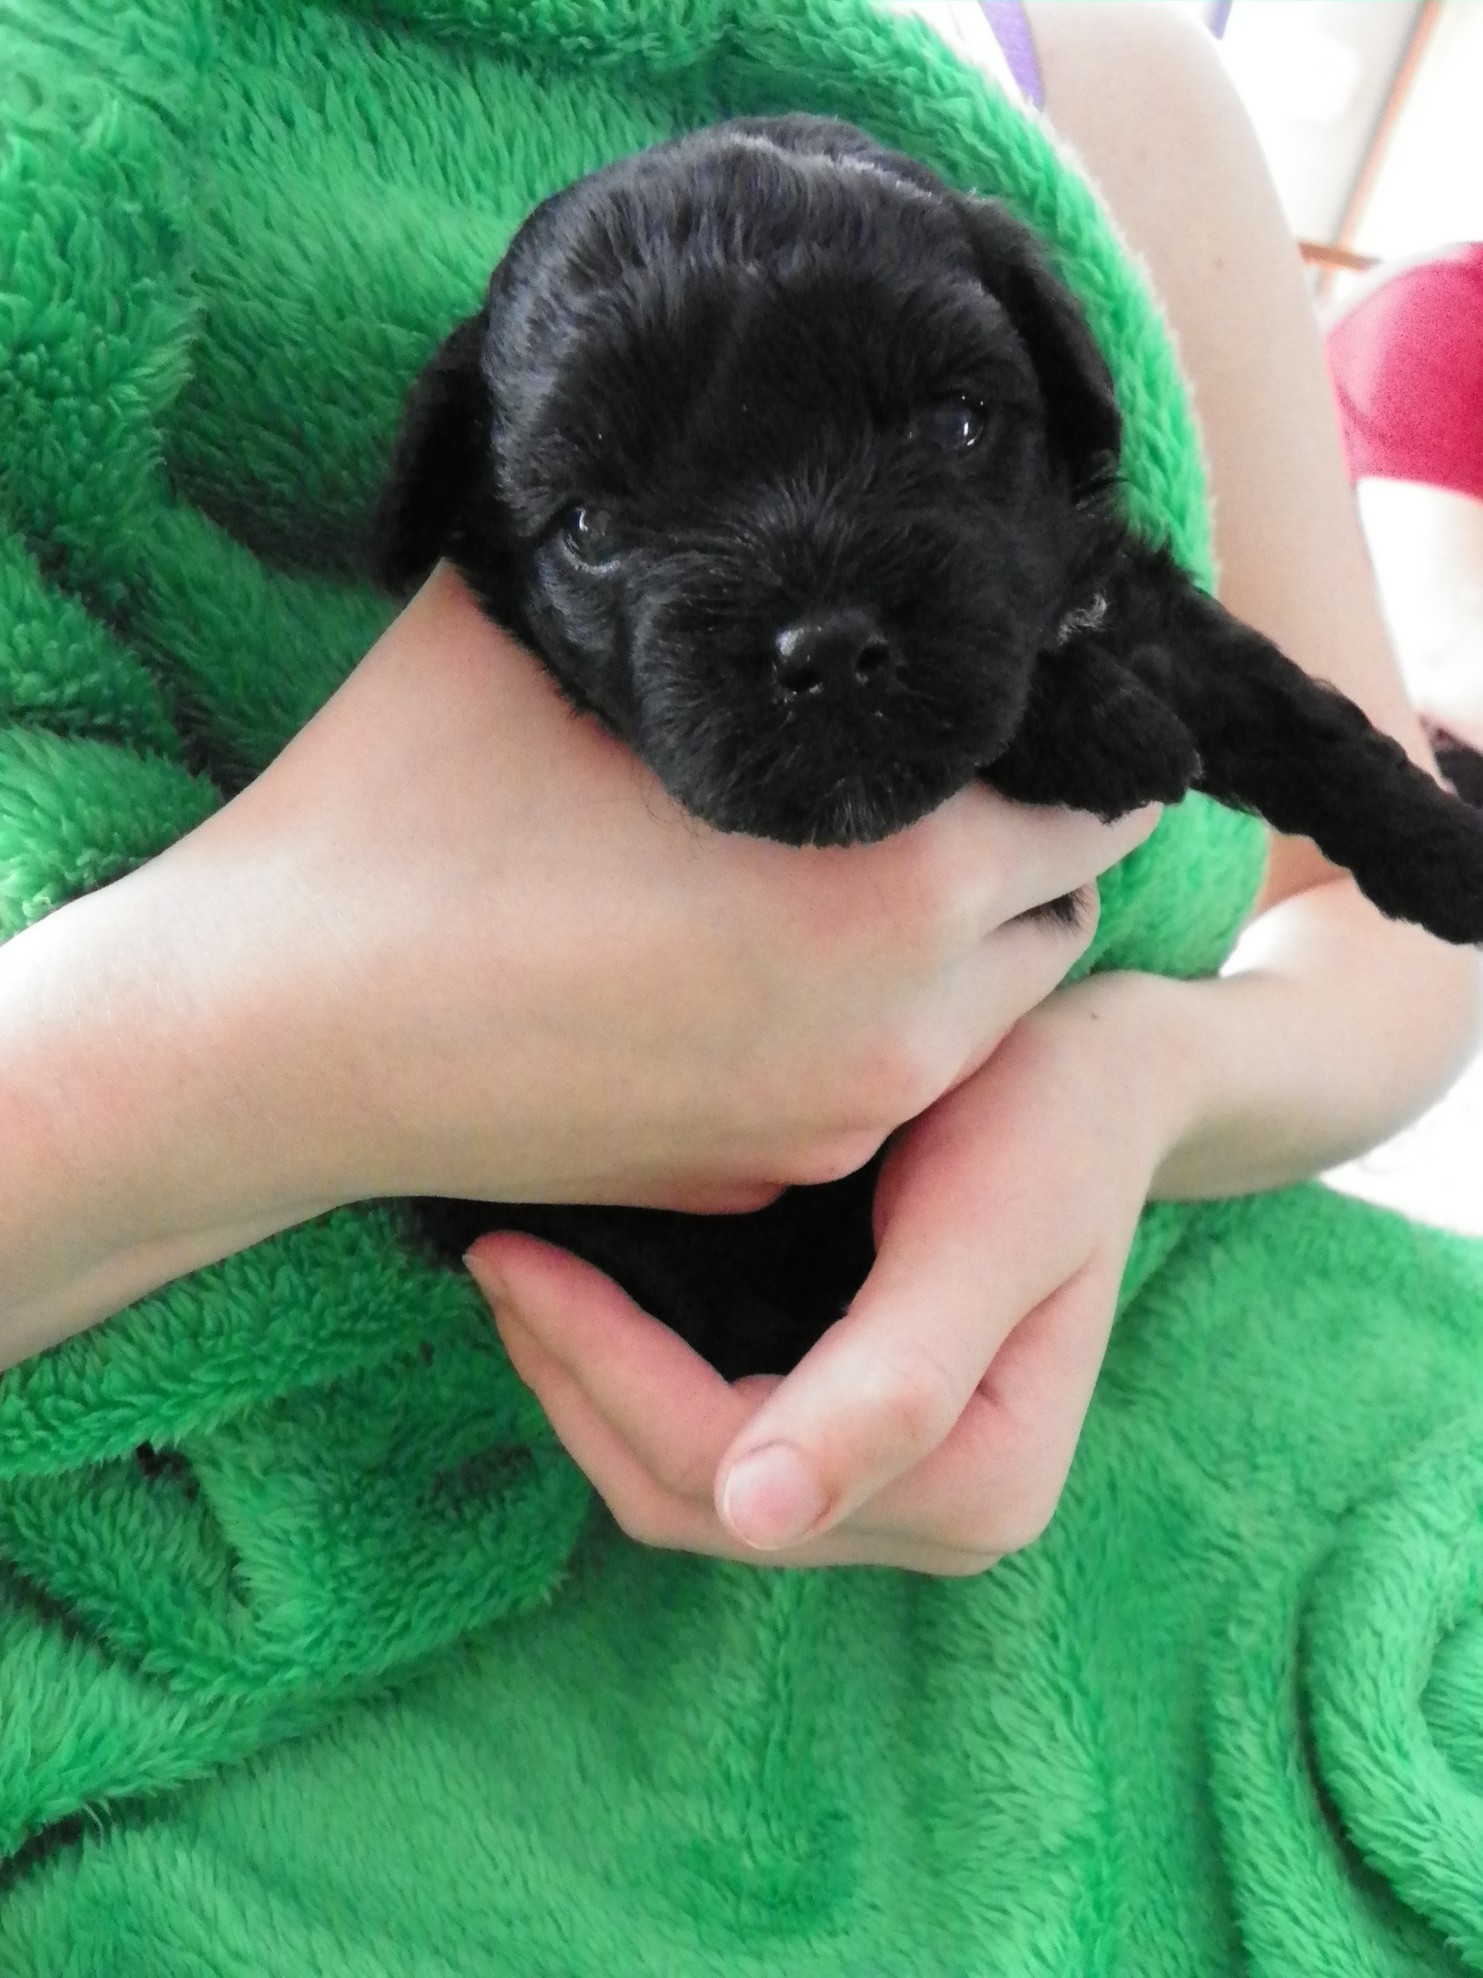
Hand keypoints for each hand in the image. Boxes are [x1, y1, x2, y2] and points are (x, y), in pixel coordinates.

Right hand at [114, 563, 1157, 1218]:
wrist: (263, 1038)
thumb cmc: (399, 817)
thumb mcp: (547, 624)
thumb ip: (692, 554)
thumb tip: (753, 473)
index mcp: (897, 885)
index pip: (1097, 798)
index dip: (1065, 730)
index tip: (1007, 690)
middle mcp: (901, 1030)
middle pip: (1058, 912)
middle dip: (1020, 840)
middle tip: (932, 770)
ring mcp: (828, 1129)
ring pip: (979, 1015)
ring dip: (954, 940)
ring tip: (840, 863)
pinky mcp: (753, 1183)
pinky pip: (874, 1088)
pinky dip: (860, 1026)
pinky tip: (752, 964)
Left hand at [465, 971, 1193, 1572]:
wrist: (1102, 1078)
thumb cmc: (1050, 1121)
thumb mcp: (986, 1229)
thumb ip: (896, 1379)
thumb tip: (755, 1518)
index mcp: (977, 1486)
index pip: (729, 1467)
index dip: (604, 1371)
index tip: (513, 1255)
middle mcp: (936, 1518)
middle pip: (692, 1495)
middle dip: (575, 1383)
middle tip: (495, 1254)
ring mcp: (893, 1489)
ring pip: (682, 1484)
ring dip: (585, 1388)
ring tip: (518, 1272)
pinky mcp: (858, 1439)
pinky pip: (708, 1444)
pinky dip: (629, 1380)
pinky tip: (584, 1299)